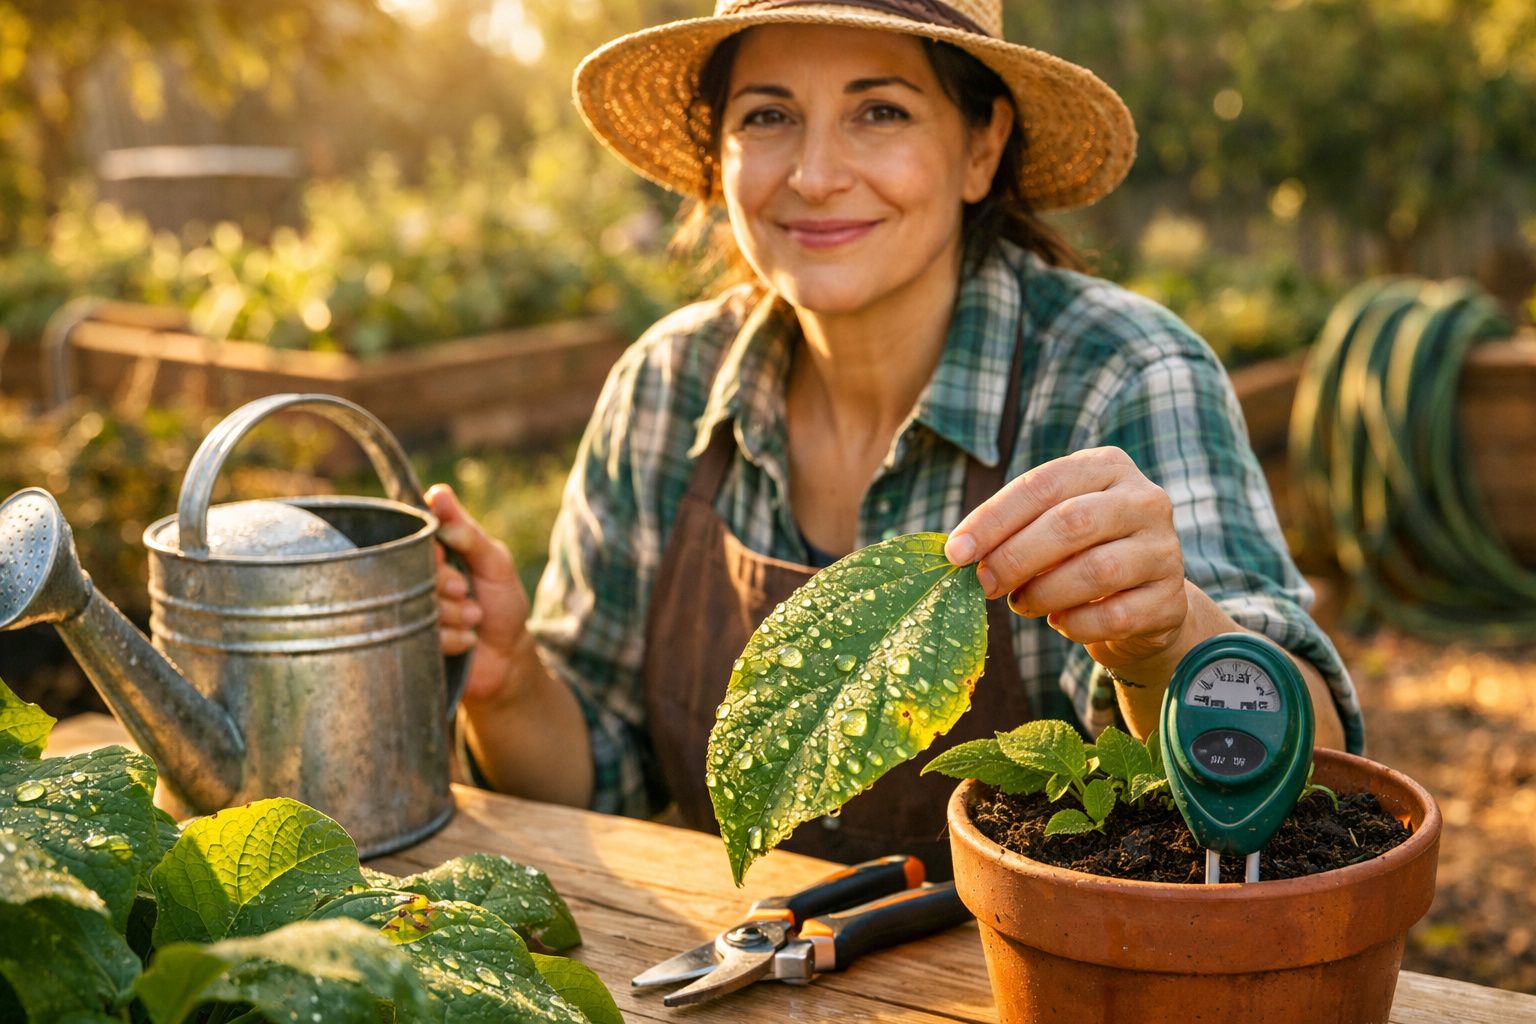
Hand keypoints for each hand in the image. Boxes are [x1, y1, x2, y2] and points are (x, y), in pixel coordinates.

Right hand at [427, 483, 532, 704]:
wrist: (508, 659)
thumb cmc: (502, 604)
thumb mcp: (495, 563)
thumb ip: (468, 533)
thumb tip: (437, 493)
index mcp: (429, 554)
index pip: (408, 536)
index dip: (429, 550)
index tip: (446, 557)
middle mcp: (411, 580)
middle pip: (406, 570)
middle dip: (444, 583)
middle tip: (466, 591)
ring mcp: (406, 613)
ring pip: (411, 604)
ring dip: (452, 613)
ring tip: (473, 618)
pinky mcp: (407, 644)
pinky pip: (420, 634)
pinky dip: (452, 637)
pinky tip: (467, 640)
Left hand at [944, 446, 1188, 670]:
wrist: (1142, 599)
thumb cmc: (1079, 553)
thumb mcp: (1050, 525)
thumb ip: (1013, 529)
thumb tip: (959, 551)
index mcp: (1107, 467)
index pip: (1043, 485)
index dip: (994, 519)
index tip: (956, 552)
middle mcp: (1144, 500)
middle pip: (1071, 523)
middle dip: (1016, 557)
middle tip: (984, 583)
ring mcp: (1164, 549)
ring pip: (1095, 571)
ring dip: (1044, 593)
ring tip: (1021, 603)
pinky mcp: (1170, 599)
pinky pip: (1114, 616)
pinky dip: (1075, 624)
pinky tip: (1060, 622)